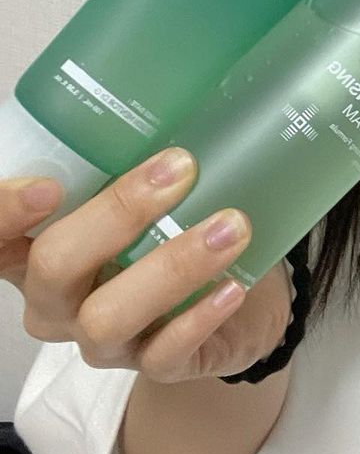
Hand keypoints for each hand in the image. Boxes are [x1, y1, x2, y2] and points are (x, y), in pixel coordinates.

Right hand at [0, 151, 292, 384]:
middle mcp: (58, 299)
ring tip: (231, 226)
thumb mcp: (146, 189)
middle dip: (116, 214)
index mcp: (38, 247)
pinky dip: (199, 316)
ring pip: (109, 316)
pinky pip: (165, 353)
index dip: (4, 213)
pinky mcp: (154, 367)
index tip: (47, 186)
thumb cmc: (177, 227)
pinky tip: (232, 286)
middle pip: (55, 266)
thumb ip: (134, 154)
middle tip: (180, 170)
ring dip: (173, 265)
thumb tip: (171, 86)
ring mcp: (102, 339)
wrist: (241, 297)